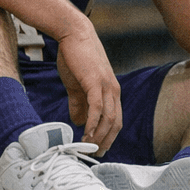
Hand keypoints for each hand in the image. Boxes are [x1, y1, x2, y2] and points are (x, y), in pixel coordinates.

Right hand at [54, 27, 121, 152]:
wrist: (73, 34)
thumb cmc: (76, 58)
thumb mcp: (77, 85)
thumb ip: (79, 103)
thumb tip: (79, 122)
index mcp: (112, 91)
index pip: (116, 120)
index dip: (109, 137)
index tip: (98, 150)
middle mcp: (114, 90)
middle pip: (116, 123)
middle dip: (106, 141)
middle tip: (94, 154)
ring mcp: (106, 85)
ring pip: (108, 118)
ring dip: (99, 135)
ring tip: (88, 147)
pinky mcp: (95, 82)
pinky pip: (97, 107)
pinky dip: (93, 122)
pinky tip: (85, 132)